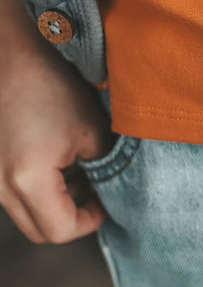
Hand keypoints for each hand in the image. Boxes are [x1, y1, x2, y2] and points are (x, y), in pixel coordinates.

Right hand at [0, 44, 113, 243]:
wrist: (12, 56)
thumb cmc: (54, 88)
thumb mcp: (92, 130)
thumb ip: (102, 167)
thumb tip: (106, 186)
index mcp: (27, 182)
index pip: (60, 230)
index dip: (90, 221)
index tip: (108, 202)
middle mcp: (0, 188)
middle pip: (39, 229)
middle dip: (73, 216)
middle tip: (98, 190)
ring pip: (27, 211)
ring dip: (56, 201)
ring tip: (82, 168)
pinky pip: (16, 192)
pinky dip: (40, 186)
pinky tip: (60, 157)